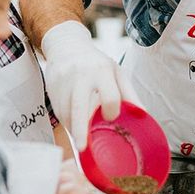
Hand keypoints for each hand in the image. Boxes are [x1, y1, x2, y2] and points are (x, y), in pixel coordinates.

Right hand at [39, 20, 131, 149]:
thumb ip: (129, 94)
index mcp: (102, 70)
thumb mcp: (116, 72)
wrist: (67, 45)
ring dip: (73, 129)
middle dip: (80, 130)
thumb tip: (144, 116)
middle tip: (83, 148)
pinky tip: (73, 125)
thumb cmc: (96, 62)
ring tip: (81, 139)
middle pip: (79, 107)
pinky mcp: (51, 87)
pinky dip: (66, 122)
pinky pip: (57, 111)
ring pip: (65, 112)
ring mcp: (63, 81)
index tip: (111, 117)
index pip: (109, 95)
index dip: (111, 110)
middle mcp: (80, 75)